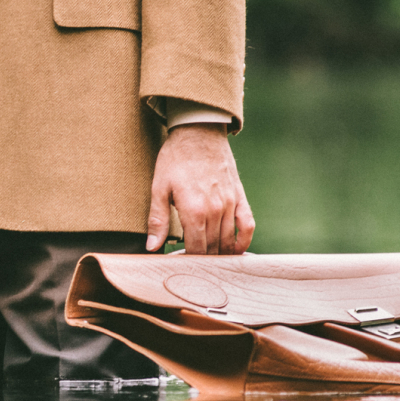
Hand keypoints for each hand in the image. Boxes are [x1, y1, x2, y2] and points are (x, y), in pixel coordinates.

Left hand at [146, 124, 254, 254]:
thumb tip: (152, 247)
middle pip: (212, 248)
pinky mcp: (240, 197)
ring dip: (220, 254)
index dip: (189, 261)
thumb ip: (157, 220)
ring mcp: (230, 204)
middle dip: (203, 260)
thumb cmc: (175, 159)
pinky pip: (248, 225)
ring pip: (228, 240)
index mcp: (194, 211)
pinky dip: (244, 241)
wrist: (199, 133)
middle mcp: (215, 210)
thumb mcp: (159, 188)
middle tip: (194, 267)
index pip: (195, 249)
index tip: (182, 266)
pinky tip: (235, 250)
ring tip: (210, 263)